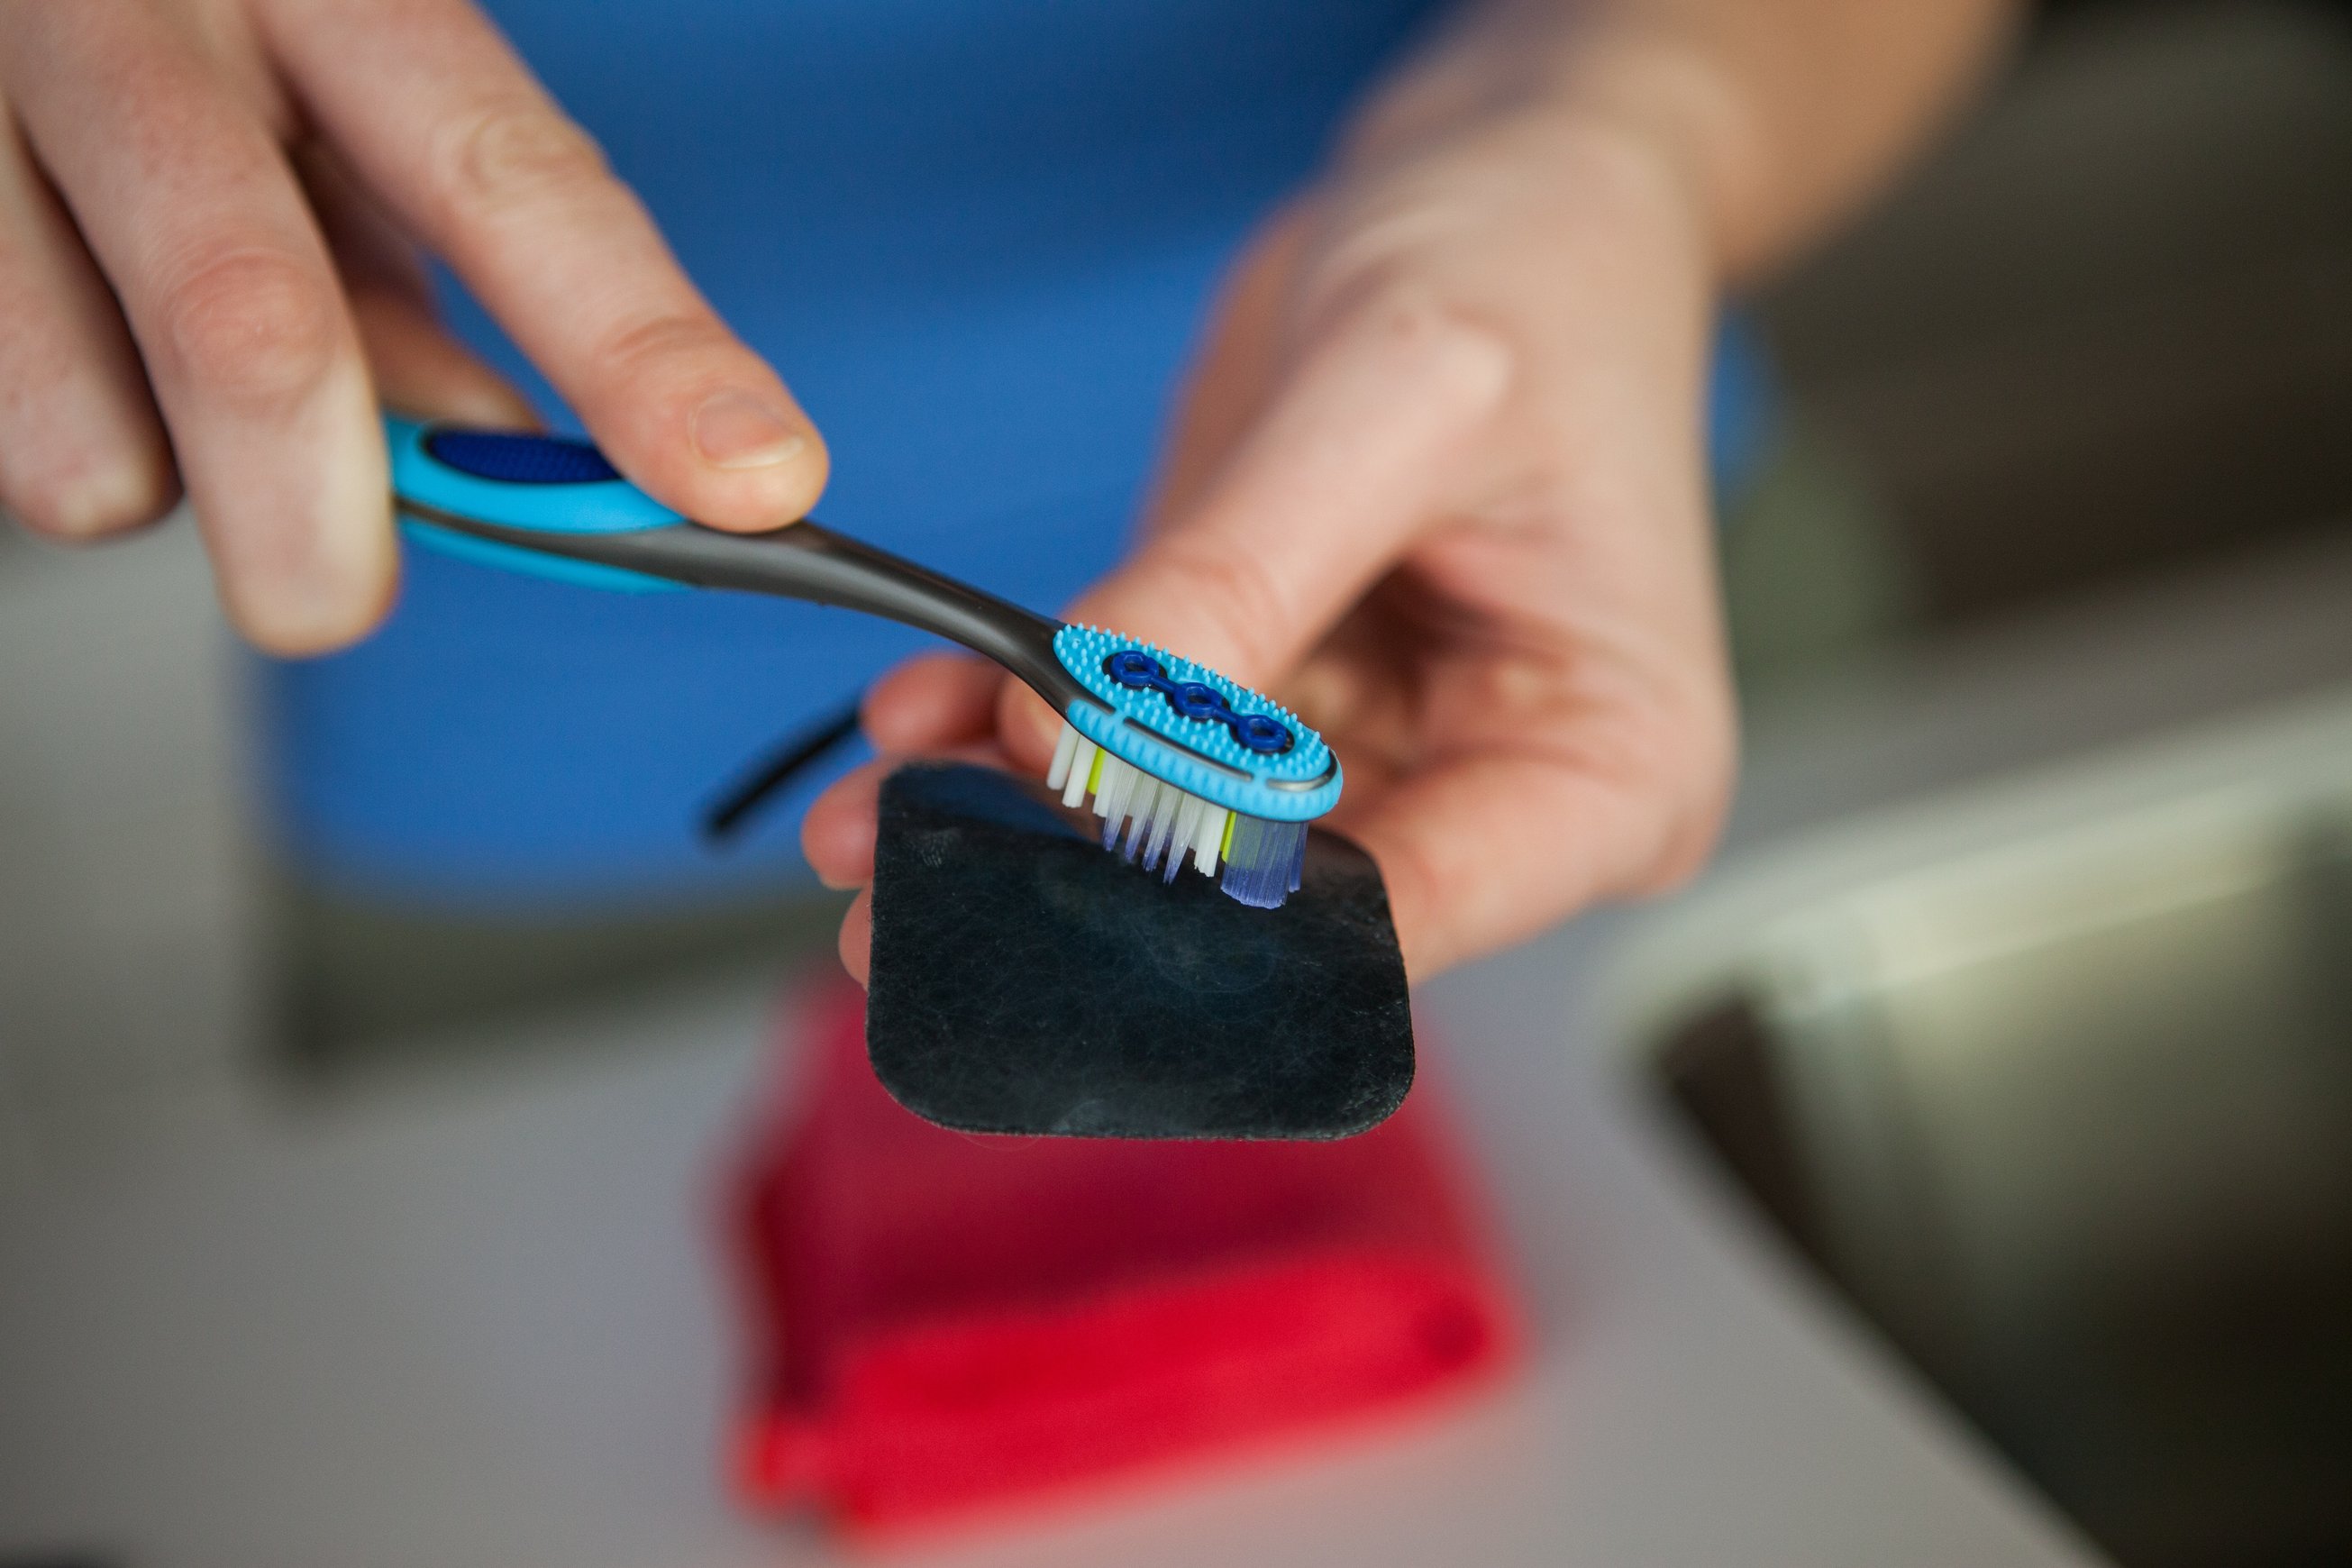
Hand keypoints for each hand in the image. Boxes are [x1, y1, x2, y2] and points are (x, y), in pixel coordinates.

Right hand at [0, 0, 826, 651]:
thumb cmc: (196, 56)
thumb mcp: (336, 125)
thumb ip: (426, 288)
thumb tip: (508, 472)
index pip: (512, 184)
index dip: (639, 349)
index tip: (752, 480)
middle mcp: (144, 22)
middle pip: (251, 319)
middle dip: (319, 511)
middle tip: (337, 602)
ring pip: (83, 417)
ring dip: (152, 479)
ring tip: (157, 396)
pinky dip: (64, 441)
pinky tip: (65, 340)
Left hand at [805, 62, 1740, 980]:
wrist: (1501, 188)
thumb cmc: (1534, 272)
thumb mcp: (1398, 402)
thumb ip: (1234, 583)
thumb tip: (1070, 734)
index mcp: (1604, 777)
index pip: (1393, 923)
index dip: (1204, 923)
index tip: (1040, 884)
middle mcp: (1485, 801)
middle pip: (1268, 910)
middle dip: (1084, 895)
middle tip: (909, 882)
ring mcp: (1369, 760)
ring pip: (1171, 846)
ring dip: (1020, 825)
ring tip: (875, 810)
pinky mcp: (1266, 700)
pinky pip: (1127, 746)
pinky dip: (1019, 733)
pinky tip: (921, 715)